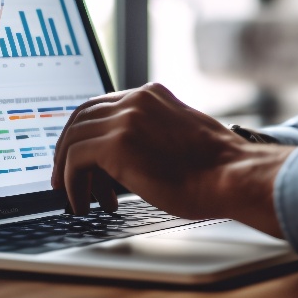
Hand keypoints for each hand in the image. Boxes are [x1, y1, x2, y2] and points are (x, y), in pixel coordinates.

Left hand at [50, 83, 290, 236]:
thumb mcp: (180, 138)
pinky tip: (82, 202)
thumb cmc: (217, 170)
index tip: (80, 158)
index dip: (85, 133)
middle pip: (80, 117)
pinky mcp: (117, 144)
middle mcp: (136, 100)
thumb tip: (126, 160)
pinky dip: (71, 183)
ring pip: (73, 138)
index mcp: (152, 95)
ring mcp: (126, 118)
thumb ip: (152, 136)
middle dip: (67, 150)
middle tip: (65, 179)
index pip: (101, 106)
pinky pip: (75, 160)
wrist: (233, 177)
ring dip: (68, 171)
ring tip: (75, 197)